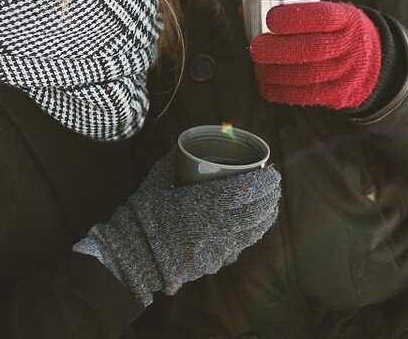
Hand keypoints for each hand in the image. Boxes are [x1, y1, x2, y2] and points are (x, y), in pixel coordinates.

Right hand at [73, 150, 280, 304]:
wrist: (133, 255)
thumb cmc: (143, 214)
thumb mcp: (156, 181)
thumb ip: (172, 160)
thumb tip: (181, 144)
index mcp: (204, 204)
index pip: (246, 191)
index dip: (265, 182)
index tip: (272, 172)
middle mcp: (217, 227)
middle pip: (256, 212)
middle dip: (270, 197)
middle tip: (274, 186)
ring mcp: (217, 249)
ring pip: (253, 232)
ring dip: (266, 217)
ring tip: (270, 205)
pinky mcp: (213, 263)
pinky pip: (239, 247)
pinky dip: (249, 235)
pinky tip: (250, 229)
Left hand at [248, 1, 381, 109]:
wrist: (373, 62)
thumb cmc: (336, 32)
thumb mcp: (329, 14)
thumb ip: (292, 12)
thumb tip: (242, 10)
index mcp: (347, 20)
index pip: (322, 17)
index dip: (294, 19)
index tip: (270, 19)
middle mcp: (350, 46)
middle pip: (313, 49)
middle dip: (278, 49)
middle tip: (255, 48)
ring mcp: (347, 72)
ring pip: (308, 75)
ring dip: (276, 73)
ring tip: (258, 67)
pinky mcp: (340, 94)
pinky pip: (308, 95)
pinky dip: (282, 92)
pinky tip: (266, 85)